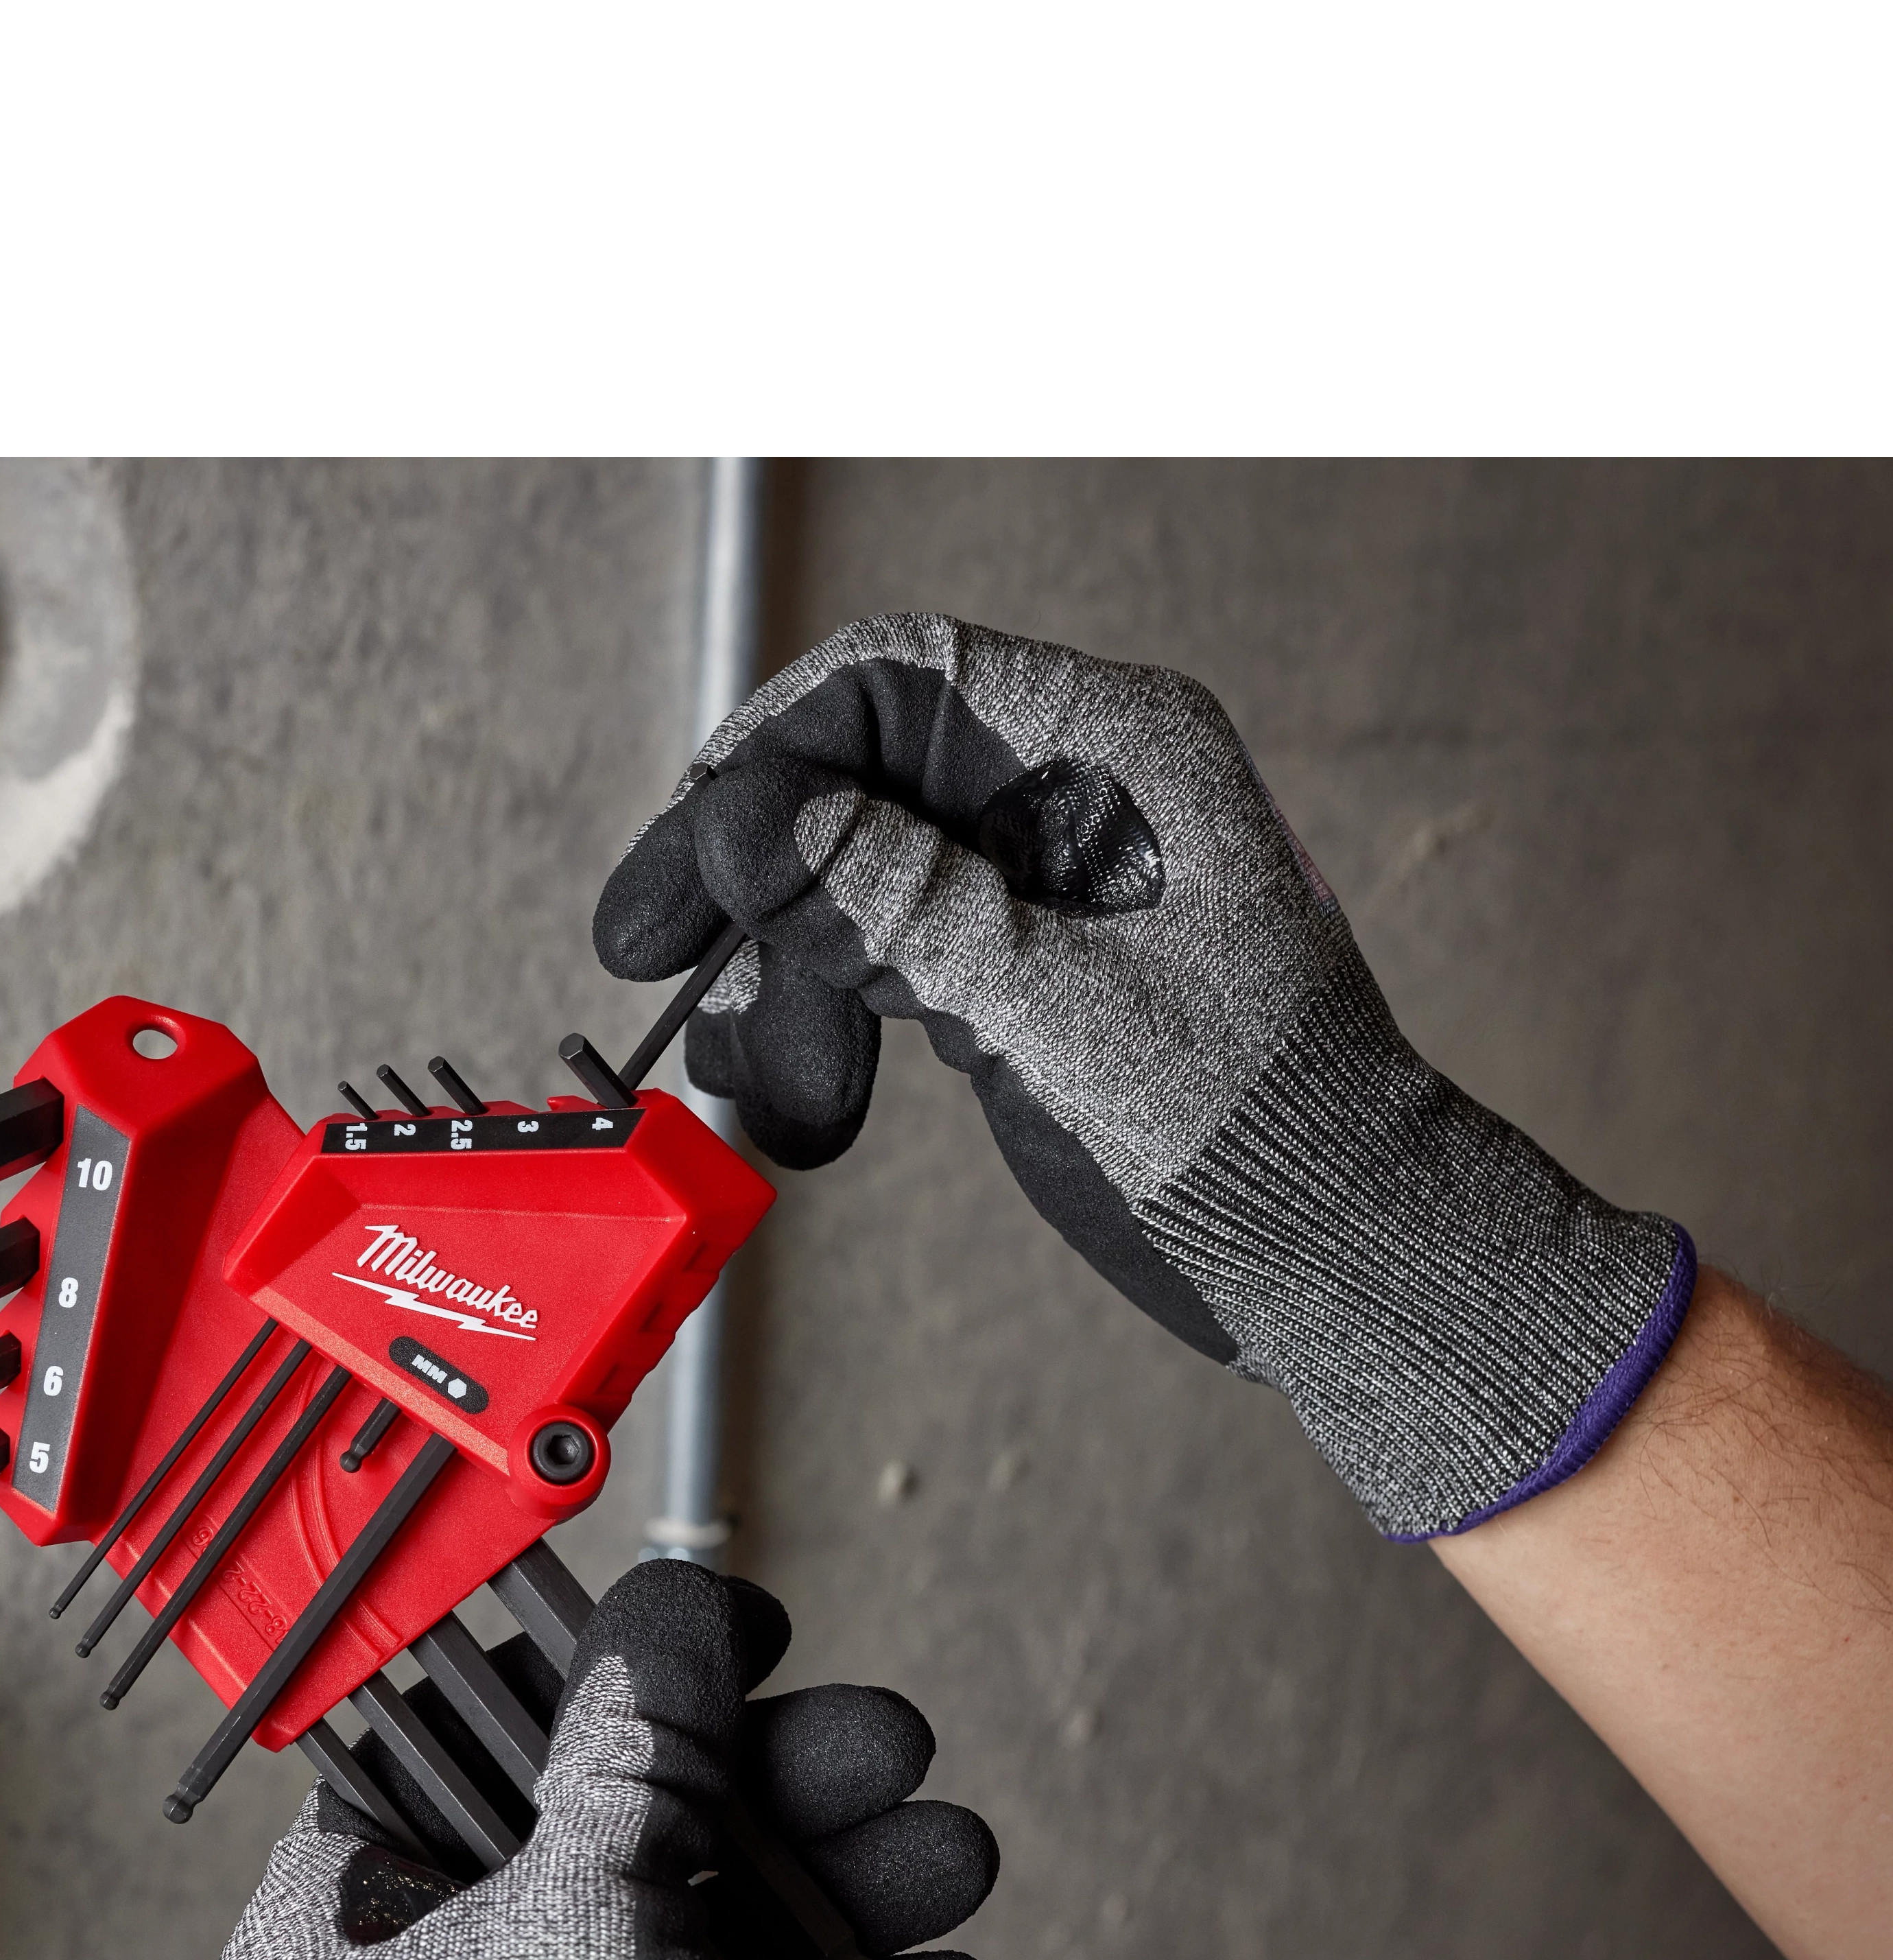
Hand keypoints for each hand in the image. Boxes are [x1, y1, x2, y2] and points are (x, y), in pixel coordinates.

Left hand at [216, 1559, 1001, 1959]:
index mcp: (350, 1920)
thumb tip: (671, 1612)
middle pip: (631, 1836)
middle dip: (788, 1796)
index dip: (611, 1673)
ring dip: (848, 1902)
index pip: (476, 1742)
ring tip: (950, 1864)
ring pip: (712, 1946)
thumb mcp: (587, 1917)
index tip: (730, 1636)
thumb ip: (641, 1754)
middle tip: (891, 1751)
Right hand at [594, 613, 1691, 1538]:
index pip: (900, 685)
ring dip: (778, 979)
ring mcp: (1036, 883)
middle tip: (650, 960)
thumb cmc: (1246, 1126)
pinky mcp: (1012, 969)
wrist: (1332, 1250)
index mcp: (1113, 749)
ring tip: (754, 1084)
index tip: (692, 855)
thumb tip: (753, 812)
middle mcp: (1069, 792)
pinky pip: (879, 959)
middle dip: (752, 884)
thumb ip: (897, 903)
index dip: (773, 755)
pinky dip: (818, 1017)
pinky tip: (781, 1089)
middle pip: (854, 783)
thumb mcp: (1049, 1007)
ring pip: (849, 883)